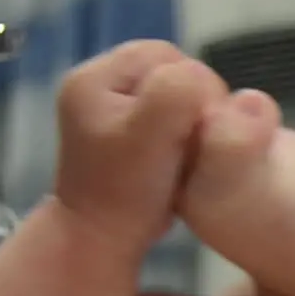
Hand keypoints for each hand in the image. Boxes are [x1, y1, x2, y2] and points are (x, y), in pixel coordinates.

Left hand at [52, 39, 227, 254]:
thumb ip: (175, 93)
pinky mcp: (125, 131)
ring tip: (186, 151)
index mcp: (95, 77)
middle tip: (195, 141)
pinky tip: (179, 156)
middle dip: (193, 104)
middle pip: (170, 72)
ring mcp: (110, 108)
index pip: (164, 55)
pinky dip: (181, 133)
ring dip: (190, 120)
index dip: (193, 86)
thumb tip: (199, 77)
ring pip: (174, 95)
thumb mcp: (151, 135)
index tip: (199, 127)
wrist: (102, 240)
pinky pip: (168, 116)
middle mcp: (97, 84)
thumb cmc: (125, 190)